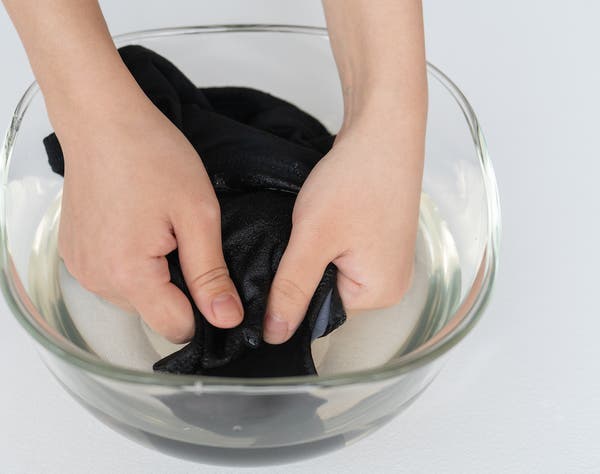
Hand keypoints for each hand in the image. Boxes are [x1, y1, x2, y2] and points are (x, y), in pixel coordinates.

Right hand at [55, 87, 243, 342]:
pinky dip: (129, 261)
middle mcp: (96, 280)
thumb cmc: (150, 154)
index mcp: (129, 275)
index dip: (203, 309)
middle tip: (181, 235)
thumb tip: (226, 319)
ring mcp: (80, 267)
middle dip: (177, 286)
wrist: (100, 119)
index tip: (210, 273)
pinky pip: (112, 277)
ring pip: (134, 297)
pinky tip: (134, 225)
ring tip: (156, 225)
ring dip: (152, 274)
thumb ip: (211, 273)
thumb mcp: (197, 214)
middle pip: (154, 313)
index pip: (176, 328)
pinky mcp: (73, 254)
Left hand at [263, 109, 424, 343]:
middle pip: (326, 296)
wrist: (382, 128)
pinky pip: (340, 255)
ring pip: (330, 274)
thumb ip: (292, 290)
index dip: (290, 297)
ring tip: (303, 230)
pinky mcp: (377, 239)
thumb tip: (274, 335)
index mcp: (380, 293)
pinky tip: (316, 223)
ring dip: (310, 255)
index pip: (320, 315)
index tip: (269, 274)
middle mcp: (389, 283)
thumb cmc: (355, 179)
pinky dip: (322, 242)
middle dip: (301, 274)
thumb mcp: (313, 239)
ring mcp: (386, 260)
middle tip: (287, 243)